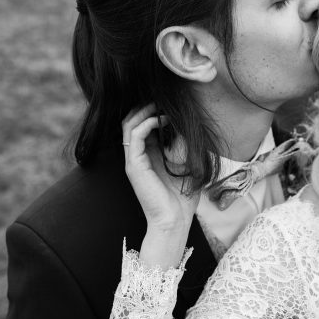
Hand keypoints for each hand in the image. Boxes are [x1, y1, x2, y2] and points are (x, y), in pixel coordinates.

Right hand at [122, 104, 198, 268]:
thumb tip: (189, 125)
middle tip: (162, 98)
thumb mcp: (188, 165)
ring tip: (160, 105)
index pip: (142, 124)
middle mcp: (138, 156)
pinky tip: (161, 119)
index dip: (152, 110)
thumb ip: (185, 146)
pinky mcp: (134, 166)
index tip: (169, 102)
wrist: (175, 221)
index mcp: (148, 155)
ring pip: (128, 124)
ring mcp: (134, 160)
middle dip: (145, 105)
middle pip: (131, 120)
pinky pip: (134, 136)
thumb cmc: (183, 197)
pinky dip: (146, 123)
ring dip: (144, 111)